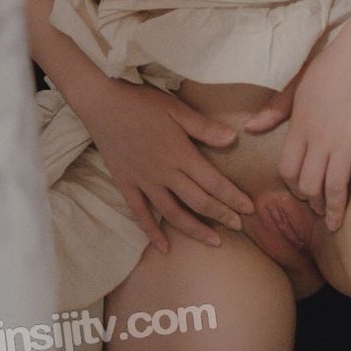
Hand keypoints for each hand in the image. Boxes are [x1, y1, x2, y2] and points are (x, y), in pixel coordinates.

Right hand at [76, 78, 256, 253]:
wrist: (101, 103)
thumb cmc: (140, 102)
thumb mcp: (176, 109)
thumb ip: (204, 127)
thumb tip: (233, 140)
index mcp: (179, 154)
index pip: (213, 182)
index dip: (233, 197)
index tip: (249, 209)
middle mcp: (163, 173)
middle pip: (198, 201)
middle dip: (221, 215)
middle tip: (238, 227)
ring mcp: (143, 181)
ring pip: (172, 213)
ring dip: (194, 229)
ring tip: (213, 241)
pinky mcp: (126, 184)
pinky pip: (140, 213)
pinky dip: (152, 231)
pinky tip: (163, 247)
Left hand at [243, 20, 350, 235]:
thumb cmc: (327, 67)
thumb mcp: (294, 86)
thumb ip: (273, 111)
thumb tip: (249, 128)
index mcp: (299, 128)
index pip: (287, 170)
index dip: (291, 185)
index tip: (299, 189)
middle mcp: (320, 140)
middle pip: (309, 183)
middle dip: (311, 199)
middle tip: (317, 206)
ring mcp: (347, 143)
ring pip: (336, 188)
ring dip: (333, 210)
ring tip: (333, 222)